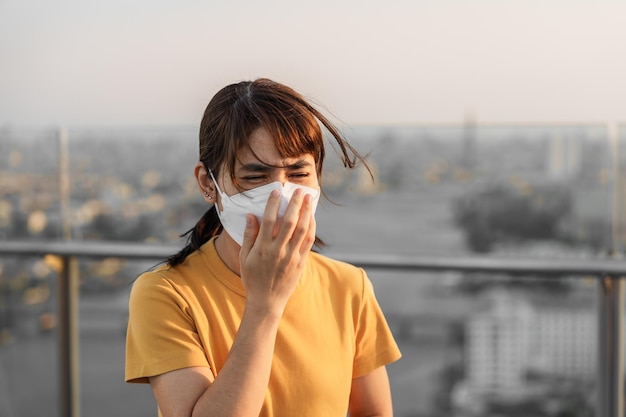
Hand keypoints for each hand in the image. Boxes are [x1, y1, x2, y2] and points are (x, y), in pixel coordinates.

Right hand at [238, 188, 315, 315]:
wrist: (267, 301)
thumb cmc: (253, 278)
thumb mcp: (245, 258)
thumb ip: (248, 236)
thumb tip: (250, 216)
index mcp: (262, 248)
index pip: (268, 221)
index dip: (273, 204)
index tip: (277, 192)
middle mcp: (278, 251)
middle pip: (289, 222)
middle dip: (295, 204)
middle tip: (299, 191)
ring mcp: (291, 257)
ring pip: (302, 230)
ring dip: (306, 212)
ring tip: (309, 198)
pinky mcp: (300, 262)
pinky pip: (308, 241)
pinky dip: (311, 227)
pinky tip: (311, 217)